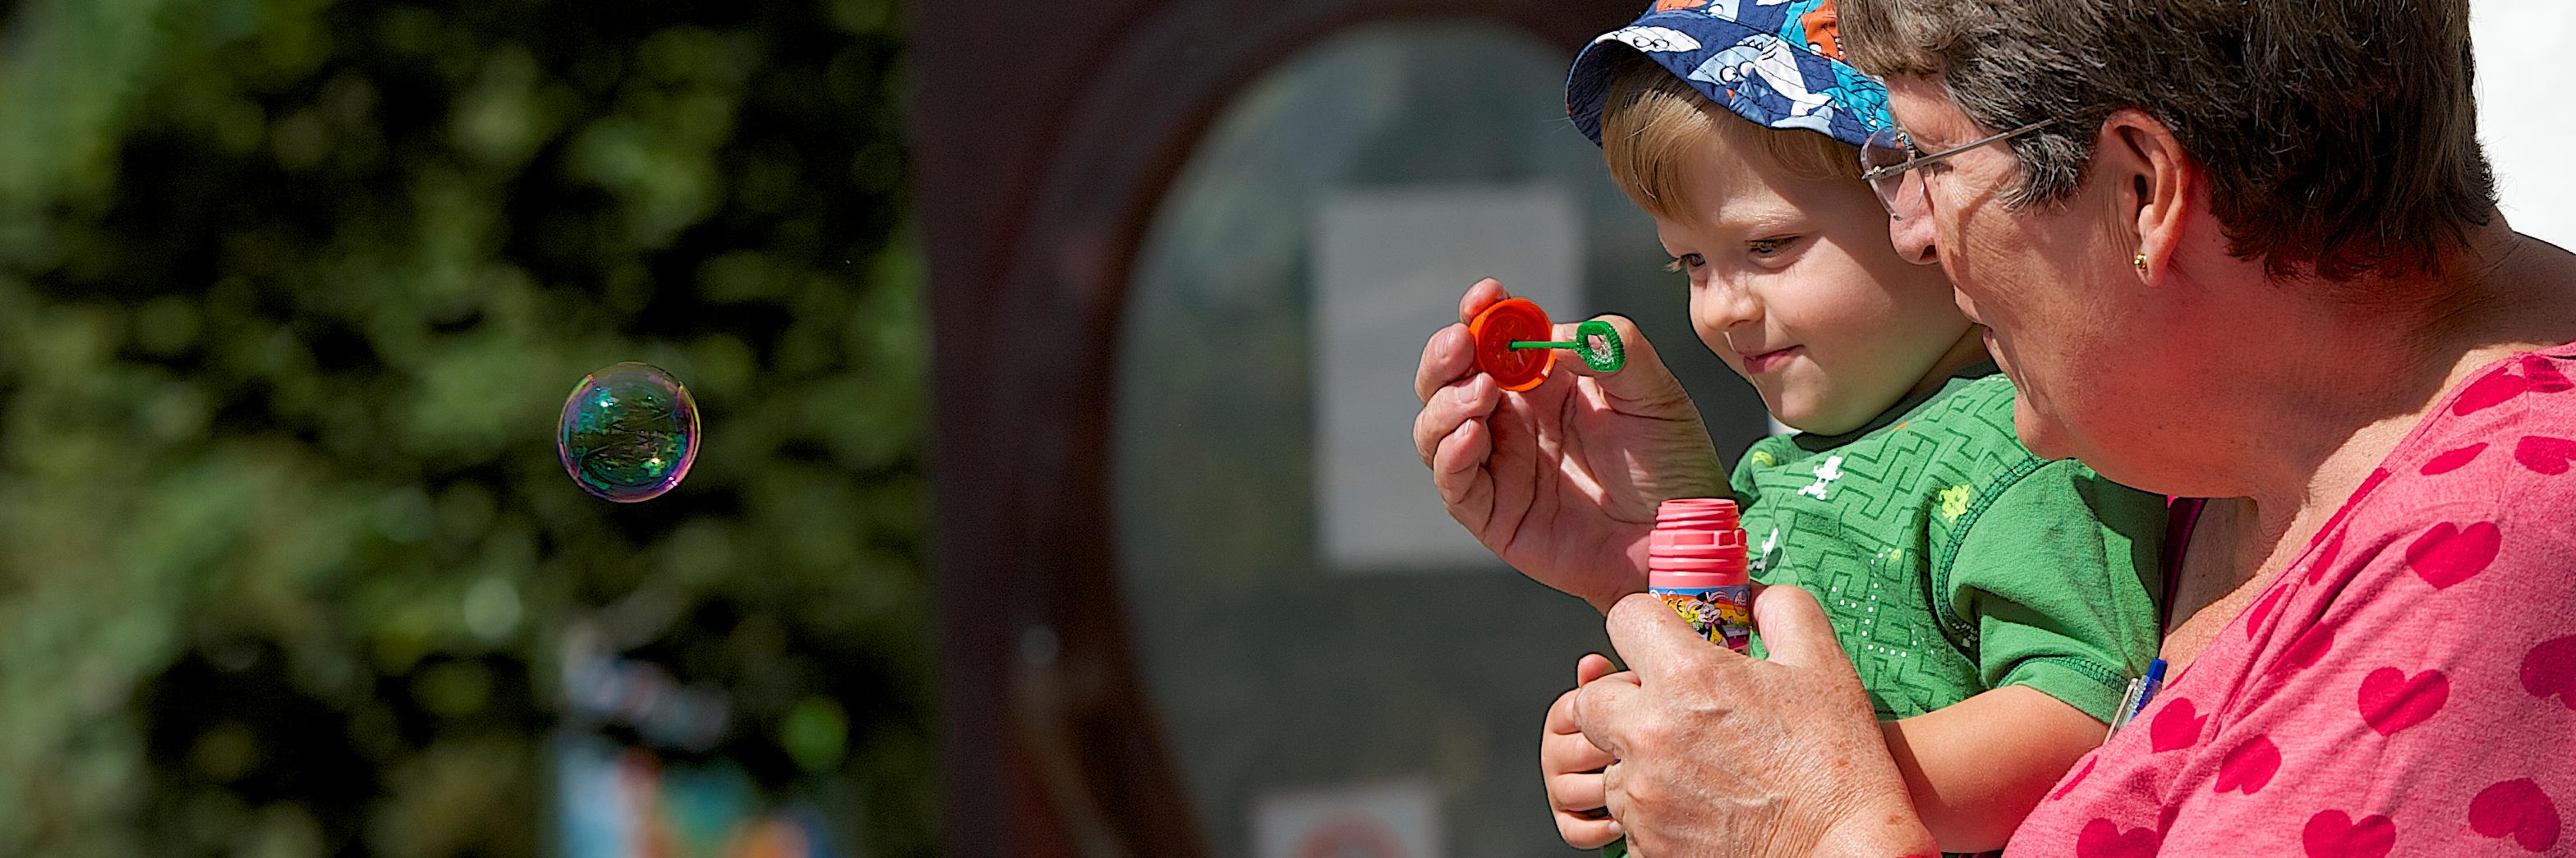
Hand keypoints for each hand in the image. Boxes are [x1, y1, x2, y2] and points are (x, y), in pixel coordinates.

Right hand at [1412, 278, 1724, 609]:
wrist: (1682, 539)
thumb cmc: (1673, 466)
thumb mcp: (1656, 394)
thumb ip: (1616, 351)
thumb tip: (1553, 334)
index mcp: (1546, 384)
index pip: (1496, 338)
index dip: (1482, 314)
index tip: (1484, 296)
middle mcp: (1513, 421)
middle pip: (1449, 379)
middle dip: (1445, 356)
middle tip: (1462, 344)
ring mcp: (1499, 467)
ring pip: (1437, 427)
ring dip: (1446, 403)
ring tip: (1481, 392)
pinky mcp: (1494, 514)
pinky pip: (1454, 483)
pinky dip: (1451, 454)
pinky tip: (1474, 434)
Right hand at [1543, 654, 1626, 847]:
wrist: (1645, 781)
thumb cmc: (1636, 734)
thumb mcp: (1626, 700)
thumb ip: (1612, 683)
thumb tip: (1590, 663)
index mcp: (1564, 716)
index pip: (1582, 710)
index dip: (1619, 715)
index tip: (1646, 717)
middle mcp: (1554, 750)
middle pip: (1584, 751)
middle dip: (1620, 755)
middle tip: (1645, 755)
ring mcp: (1557, 785)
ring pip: (1580, 791)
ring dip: (1613, 793)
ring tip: (1637, 787)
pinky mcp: (1566, 819)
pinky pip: (1575, 829)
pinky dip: (1601, 828)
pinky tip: (1623, 818)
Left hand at [1573, 588, 1936, 857]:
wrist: (1844, 855)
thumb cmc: (1837, 765)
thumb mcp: (1823, 665)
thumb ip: (1782, 609)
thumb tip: (1754, 593)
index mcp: (1687, 680)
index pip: (1624, 619)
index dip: (1647, 625)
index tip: (1665, 642)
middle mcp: (1650, 735)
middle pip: (1589, 698)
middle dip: (1622, 697)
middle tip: (1668, 709)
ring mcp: (1643, 795)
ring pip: (1610, 759)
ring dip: (1639, 755)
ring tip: (1697, 764)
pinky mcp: (1644, 843)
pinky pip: (1628, 813)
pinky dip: (1654, 805)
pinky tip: (1701, 803)